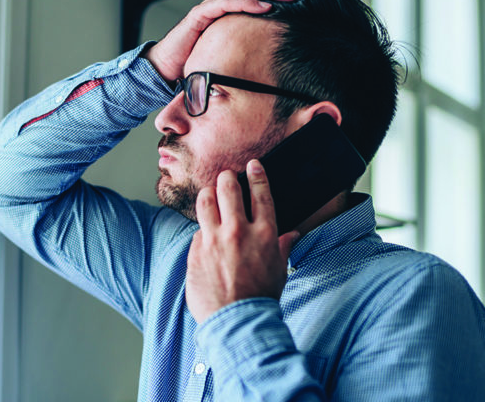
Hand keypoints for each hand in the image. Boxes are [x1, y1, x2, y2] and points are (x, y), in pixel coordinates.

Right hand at [144, 0, 298, 84]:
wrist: (166, 68)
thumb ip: (245, 50)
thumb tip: (272, 59)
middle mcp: (220, 5)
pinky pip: (226, 3)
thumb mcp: (227, 55)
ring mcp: (209, 8)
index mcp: (228, 12)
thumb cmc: (194, 62)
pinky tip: (264, 7)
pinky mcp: (200, 15)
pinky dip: (247, 3)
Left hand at [185, 160, 299, 323]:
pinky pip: (197, 230)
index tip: (253, 165)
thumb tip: (292, 235)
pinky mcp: (195, 251)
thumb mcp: (279, 269)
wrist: (237, 321)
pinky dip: (202, 229)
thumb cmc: (261, 297)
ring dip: (208, 194)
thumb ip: (283, 247)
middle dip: (226, 178)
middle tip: (226, 178)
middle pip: (227, 188)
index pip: (260, 193)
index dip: (256, 174)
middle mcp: (238, 231)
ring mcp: (214, 240)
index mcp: (264, 234)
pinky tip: (206, 235)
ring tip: (210, 196)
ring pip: (205, 201)